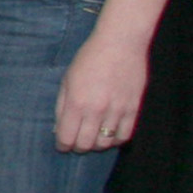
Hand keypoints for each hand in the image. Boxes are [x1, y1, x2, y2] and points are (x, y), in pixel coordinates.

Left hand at [56, 29, 147, 152]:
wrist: (120, 44)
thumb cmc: (89, 59)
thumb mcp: (67, 80)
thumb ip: (61, 106)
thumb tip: (59, 129)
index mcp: (77, 102)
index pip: (67, 137)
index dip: (62, 145)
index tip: (62, 145)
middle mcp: (97, 110)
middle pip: (86, 145)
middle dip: (78, 147)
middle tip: (76, 143)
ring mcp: (117, 111)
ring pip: (106, 143)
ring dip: (96, 145)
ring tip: (93, 139)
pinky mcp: (134, 109)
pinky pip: (125, 136)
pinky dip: (116, 140)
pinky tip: (110, 135)